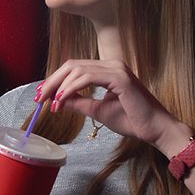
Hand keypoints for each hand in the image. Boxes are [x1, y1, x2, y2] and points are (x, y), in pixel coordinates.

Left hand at [36, 59, 189, 153]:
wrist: (155, 130)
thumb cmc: (132, 120)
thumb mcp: (98, 110)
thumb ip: (79, 102)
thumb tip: (58, 99)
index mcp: (108, 69)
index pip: (75, 68)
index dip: (55, 80)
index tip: (41, 94)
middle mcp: (112, 64)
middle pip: (72, 65)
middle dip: (52, 81)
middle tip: (39, 97)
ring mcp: (117, 68)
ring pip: (77, 70)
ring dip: (59, 87)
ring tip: (51, 104)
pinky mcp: (120, 77)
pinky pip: (87, 77)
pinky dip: (71, 89)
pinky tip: (62, 100)